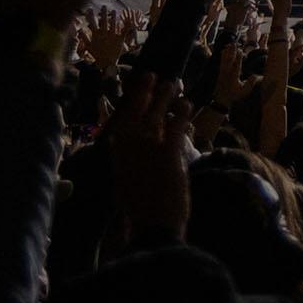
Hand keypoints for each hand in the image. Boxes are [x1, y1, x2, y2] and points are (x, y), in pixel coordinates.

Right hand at [111, 71, 196, 240]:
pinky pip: (176, 126)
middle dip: (144, 93)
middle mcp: (128, 148)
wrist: (152, 227)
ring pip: (156, 115)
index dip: (127, 104)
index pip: (119, 123)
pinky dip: (182, 114)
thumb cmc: (139, 213)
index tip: (131, 93)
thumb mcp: (124, 186)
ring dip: (164, 98)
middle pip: (136, 112)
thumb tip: (125, 151)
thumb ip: (126, 164)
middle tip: (151, 75)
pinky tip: (186, 104)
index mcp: (116, 157)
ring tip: (171, 84)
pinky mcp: (168, 152)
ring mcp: (148, 148)